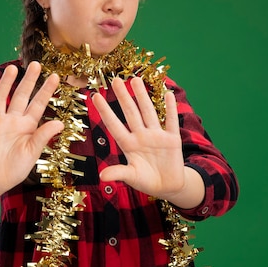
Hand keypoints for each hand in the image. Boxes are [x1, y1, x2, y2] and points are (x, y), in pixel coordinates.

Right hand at [0, 62, 63, 208]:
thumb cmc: (15, 168)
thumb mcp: (32, 153)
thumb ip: (43, 136)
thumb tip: (60, 122)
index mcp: (27, 126)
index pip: (38, 104)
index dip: (46, 91)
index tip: (55, 76)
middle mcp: (12, 120)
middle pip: (21, 96)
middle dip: (28, 81)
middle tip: (36, 64)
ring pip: (0, 98)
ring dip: (5, 84)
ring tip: (12, 69)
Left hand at [92, 77, 187, 199]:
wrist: (168, 187)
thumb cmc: (146, 181)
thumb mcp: (132, 178)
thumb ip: (119, 173)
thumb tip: (102, 176)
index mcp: (128, 144)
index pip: (114, 125)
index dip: (105, 111)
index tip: (95, 96)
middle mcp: (141, 136)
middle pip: (130, 112)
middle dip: (123, 96)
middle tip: (115, 79)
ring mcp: (157, 136)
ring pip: (148, 112)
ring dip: (142, 96)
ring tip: (136, 79)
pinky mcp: (172, 139)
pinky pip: (171, 121)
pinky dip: (170, 108)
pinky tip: (168, 95)